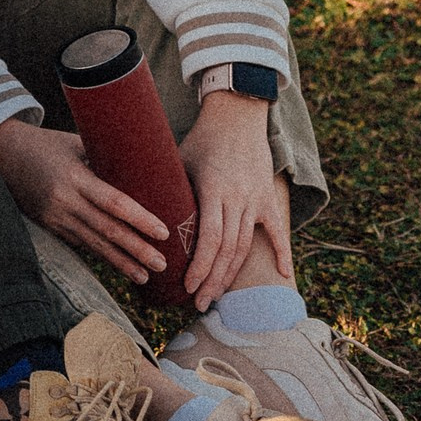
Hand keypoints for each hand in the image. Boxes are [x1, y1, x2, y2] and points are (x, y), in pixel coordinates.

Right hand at [0, 117, 169, 286]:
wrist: (2, 154)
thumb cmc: (46, 144)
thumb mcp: (75, 143)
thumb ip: (104, 159)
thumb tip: (142, 169)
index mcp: (75, 177)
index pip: (113, 202)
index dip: (139, 219)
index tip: (163, 232)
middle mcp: (64, 201)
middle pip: (107, 230)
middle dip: (137, 249)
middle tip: (163, 264)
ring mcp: (55, 217)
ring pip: (94, 245)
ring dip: (121, 262)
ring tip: (145, 276)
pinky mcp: (49, 227)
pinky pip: (80, 244)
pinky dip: (102, 256)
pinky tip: (121, 266)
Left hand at [180, 92, 292, 308]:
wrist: (236, 116)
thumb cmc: (200, 140)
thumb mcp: (177, 162)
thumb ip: (165, 191)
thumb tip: (138, 217)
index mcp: (213, 189)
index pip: (209, 238)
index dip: (200, 266)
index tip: (188, 286)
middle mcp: (237, 198)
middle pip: (227, 249)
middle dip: (212, 280)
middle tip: (199, 304)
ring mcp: (256, 199)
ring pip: (245, 246)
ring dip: (232, 275)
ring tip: (217, 297)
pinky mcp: (267, 198)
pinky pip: (277, 231)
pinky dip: (283, 253)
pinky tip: (283, 275)